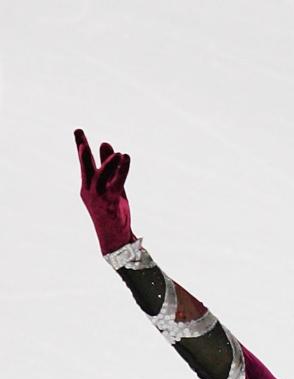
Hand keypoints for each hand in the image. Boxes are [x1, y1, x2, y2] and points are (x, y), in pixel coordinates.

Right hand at [74, 128, 135, 254]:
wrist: (115, 240)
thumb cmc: (113, 214)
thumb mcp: (111, 188)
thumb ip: (110, 168)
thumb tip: (105, 144)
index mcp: (87, 188)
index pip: (84, 165)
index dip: (81, 147)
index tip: (78, 132)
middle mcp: (90, 191)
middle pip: (85, 167)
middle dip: (83, 150)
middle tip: (79, 132)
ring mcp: (99, 198)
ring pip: (101, 175)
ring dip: (108, 162)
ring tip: (117, 152)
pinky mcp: (110, 203)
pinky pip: (116, 183)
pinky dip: (122, 170)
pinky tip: (125, 158)